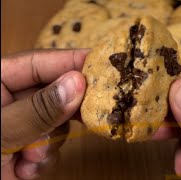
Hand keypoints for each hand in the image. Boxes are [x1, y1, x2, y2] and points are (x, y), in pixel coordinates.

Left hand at [1, 49, 88, 179]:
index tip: (103, 61)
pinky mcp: (27, 149)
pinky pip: (52, 147)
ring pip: (57, 122)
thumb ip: (37, 108)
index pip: (37, 63)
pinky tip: (24, 169)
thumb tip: (77, 83)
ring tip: (29, 156)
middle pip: (53, 92)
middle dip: (66, 108)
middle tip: (93, 107)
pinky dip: (43, 160)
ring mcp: (21, 126)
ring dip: (49, 141)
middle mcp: (9, 101)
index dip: (70, 60)